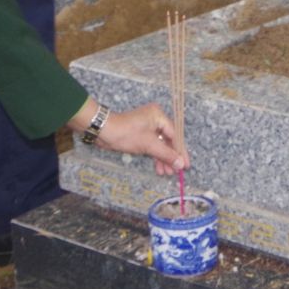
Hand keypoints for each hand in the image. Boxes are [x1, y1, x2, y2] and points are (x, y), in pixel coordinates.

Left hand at [71, 99, 188, 175]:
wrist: (103, 131)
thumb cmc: (126, 133)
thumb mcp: (148, 144)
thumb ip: (166, 154)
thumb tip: (180, 163)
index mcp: (159, 116)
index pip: (175, 135)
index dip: (180, 151)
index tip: (185, 165)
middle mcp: (155, 119)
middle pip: (169, 140)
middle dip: (171, 156)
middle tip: (176, 171)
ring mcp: (148, 126)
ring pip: (160, 144)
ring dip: (163, 158)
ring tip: (166, 172)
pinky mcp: (141, 134)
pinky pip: (152, 145)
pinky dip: (155, 155)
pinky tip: (158, 167)